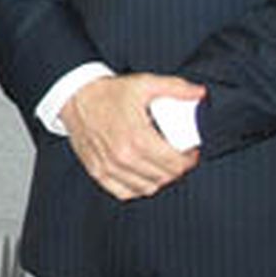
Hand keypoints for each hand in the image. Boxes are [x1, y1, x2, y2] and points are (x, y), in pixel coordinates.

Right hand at [62, 74, 203, 199]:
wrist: (74, 97)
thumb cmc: (108, 92)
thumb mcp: (143, 84)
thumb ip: (175, 88)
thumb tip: (200, 92)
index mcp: (138, 138)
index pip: (175, 164)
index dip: (189, 160)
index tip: (189, 151)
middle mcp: (123, 157)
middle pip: (164, 177)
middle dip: (176, 168)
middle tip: (177, 156)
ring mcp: (109, 167)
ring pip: (147, 188)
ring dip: (159, 179)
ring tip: (160, 164)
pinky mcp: (97, 171)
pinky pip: (124, 192)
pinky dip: (137, 187)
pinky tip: (142, 174)